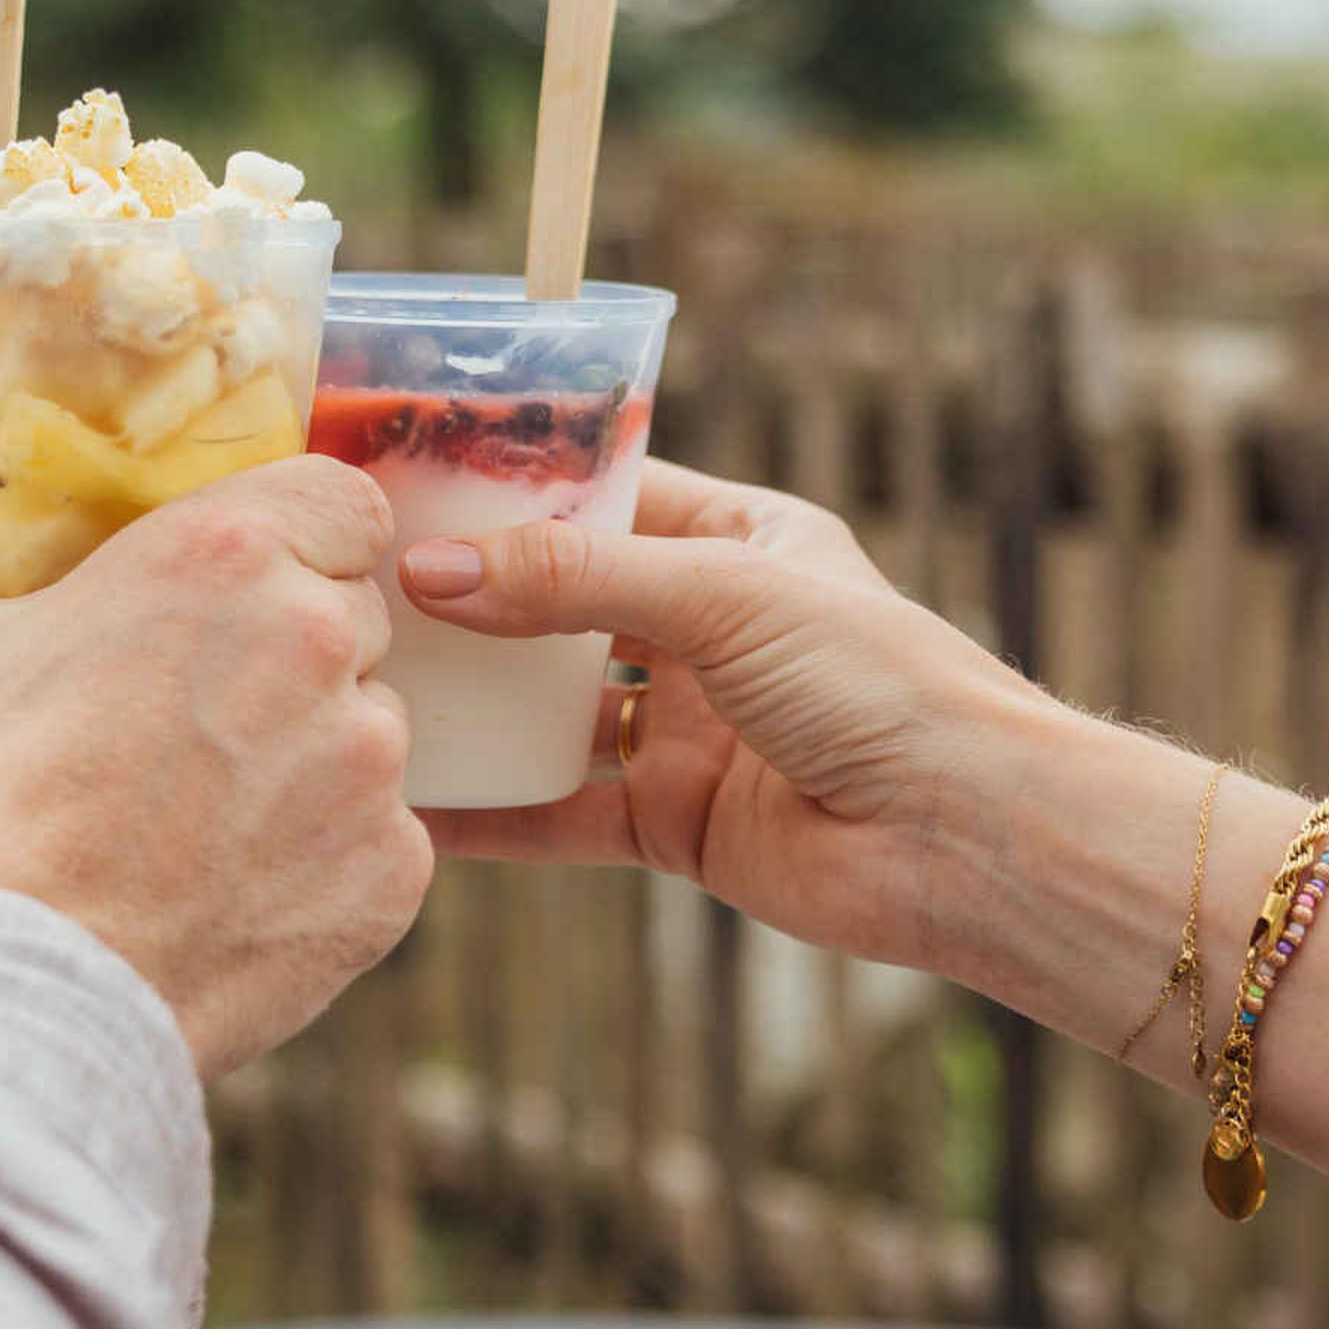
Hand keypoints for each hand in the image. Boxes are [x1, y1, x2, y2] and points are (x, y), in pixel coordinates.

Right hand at [0, 458, 428, 1076]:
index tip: (257, 583)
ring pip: (367, 735)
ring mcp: (369, 763)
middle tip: (202, 712)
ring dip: (310, 759)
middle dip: (294, 654)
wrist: (30, 978)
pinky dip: (324, 861)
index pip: (343, 503)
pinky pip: (378, 843)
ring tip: (207, 816)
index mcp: (230, 555)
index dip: (304, 539)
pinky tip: (234, 890)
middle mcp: (322, 642)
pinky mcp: (391, 871)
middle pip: (354, 619)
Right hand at [392, 461, 1054, 975]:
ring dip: (475, 706)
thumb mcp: (722, 596)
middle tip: (360, 589)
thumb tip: (434, 572)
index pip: (602, 499)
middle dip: (472, 602)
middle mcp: (709, 631)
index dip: (510, 494)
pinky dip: (494, 813)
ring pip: (551, 711)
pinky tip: (418, 805)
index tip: (406, 488)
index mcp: (740, 542)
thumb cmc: (881, 684)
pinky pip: (562, 814)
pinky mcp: (674, 823)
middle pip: (562, 606)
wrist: (968, 840)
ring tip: (369, 687)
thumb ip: (573, 584)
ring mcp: (688, 729)